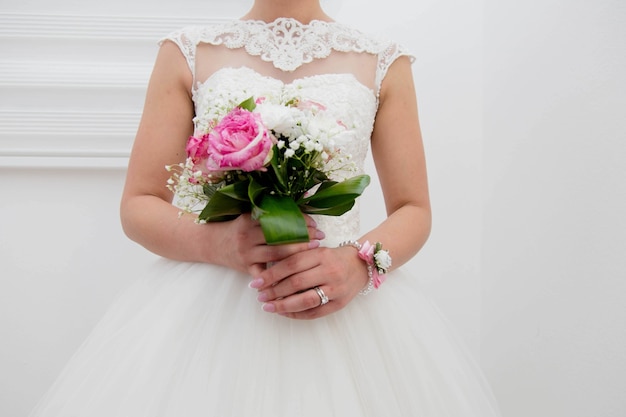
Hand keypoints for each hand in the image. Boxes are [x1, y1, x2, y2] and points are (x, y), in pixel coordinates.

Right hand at [220, 213, 323, 276]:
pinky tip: (295, 275)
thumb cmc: (236, 228)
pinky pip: (266, 274)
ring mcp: (247, 253)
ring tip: (314, 250)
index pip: (279, 217)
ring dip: (298, 252)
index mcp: (249, 219)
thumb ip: (271, 210)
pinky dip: (279, 276)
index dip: (299, 220)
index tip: (314, 223)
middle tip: (320, 237)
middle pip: (280, 236)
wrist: (211, 244)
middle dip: (303, 236)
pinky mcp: (246, 268)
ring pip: (276, 254)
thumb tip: (302, 201)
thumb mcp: (249, 215)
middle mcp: (247, 235)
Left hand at [249, 246, 369, 318]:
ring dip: (284, 305)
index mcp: (322, 254)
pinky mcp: (340, 303)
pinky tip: (285, 313)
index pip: (291, 263)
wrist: (362, 265)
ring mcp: (336, 288)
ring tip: (269, 307)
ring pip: (305, 300)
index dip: (271, 274)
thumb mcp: (317, 251)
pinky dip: (297, 314)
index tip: (256, 281)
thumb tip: (269, 272)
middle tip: (260, 296)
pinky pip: (315, 312)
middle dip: (274, 291)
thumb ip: (297, 258)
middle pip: (296, 282)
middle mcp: (330, 271)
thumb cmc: (334, 257)